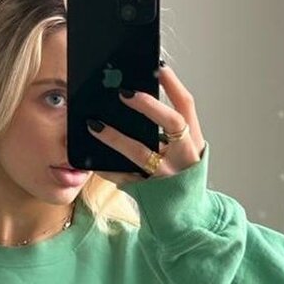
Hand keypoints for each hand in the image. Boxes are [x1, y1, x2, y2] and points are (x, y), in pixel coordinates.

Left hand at [87, 64, 206, 185]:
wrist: (188, 216)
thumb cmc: (181, 177)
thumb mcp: (183, 151)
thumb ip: (167, 131)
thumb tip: (134, 99)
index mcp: (194, 141)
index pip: (187, 106)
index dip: (173, 85)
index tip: (157, 67)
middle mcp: (184, 156)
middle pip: (172, 122)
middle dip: (148, 105)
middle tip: (123, 92)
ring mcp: (167, 175)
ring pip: (140, 152)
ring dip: (115, 137)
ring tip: (93, 124)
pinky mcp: (148, 191)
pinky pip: (122, 177)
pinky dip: (105, 167)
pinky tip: (89, 159)